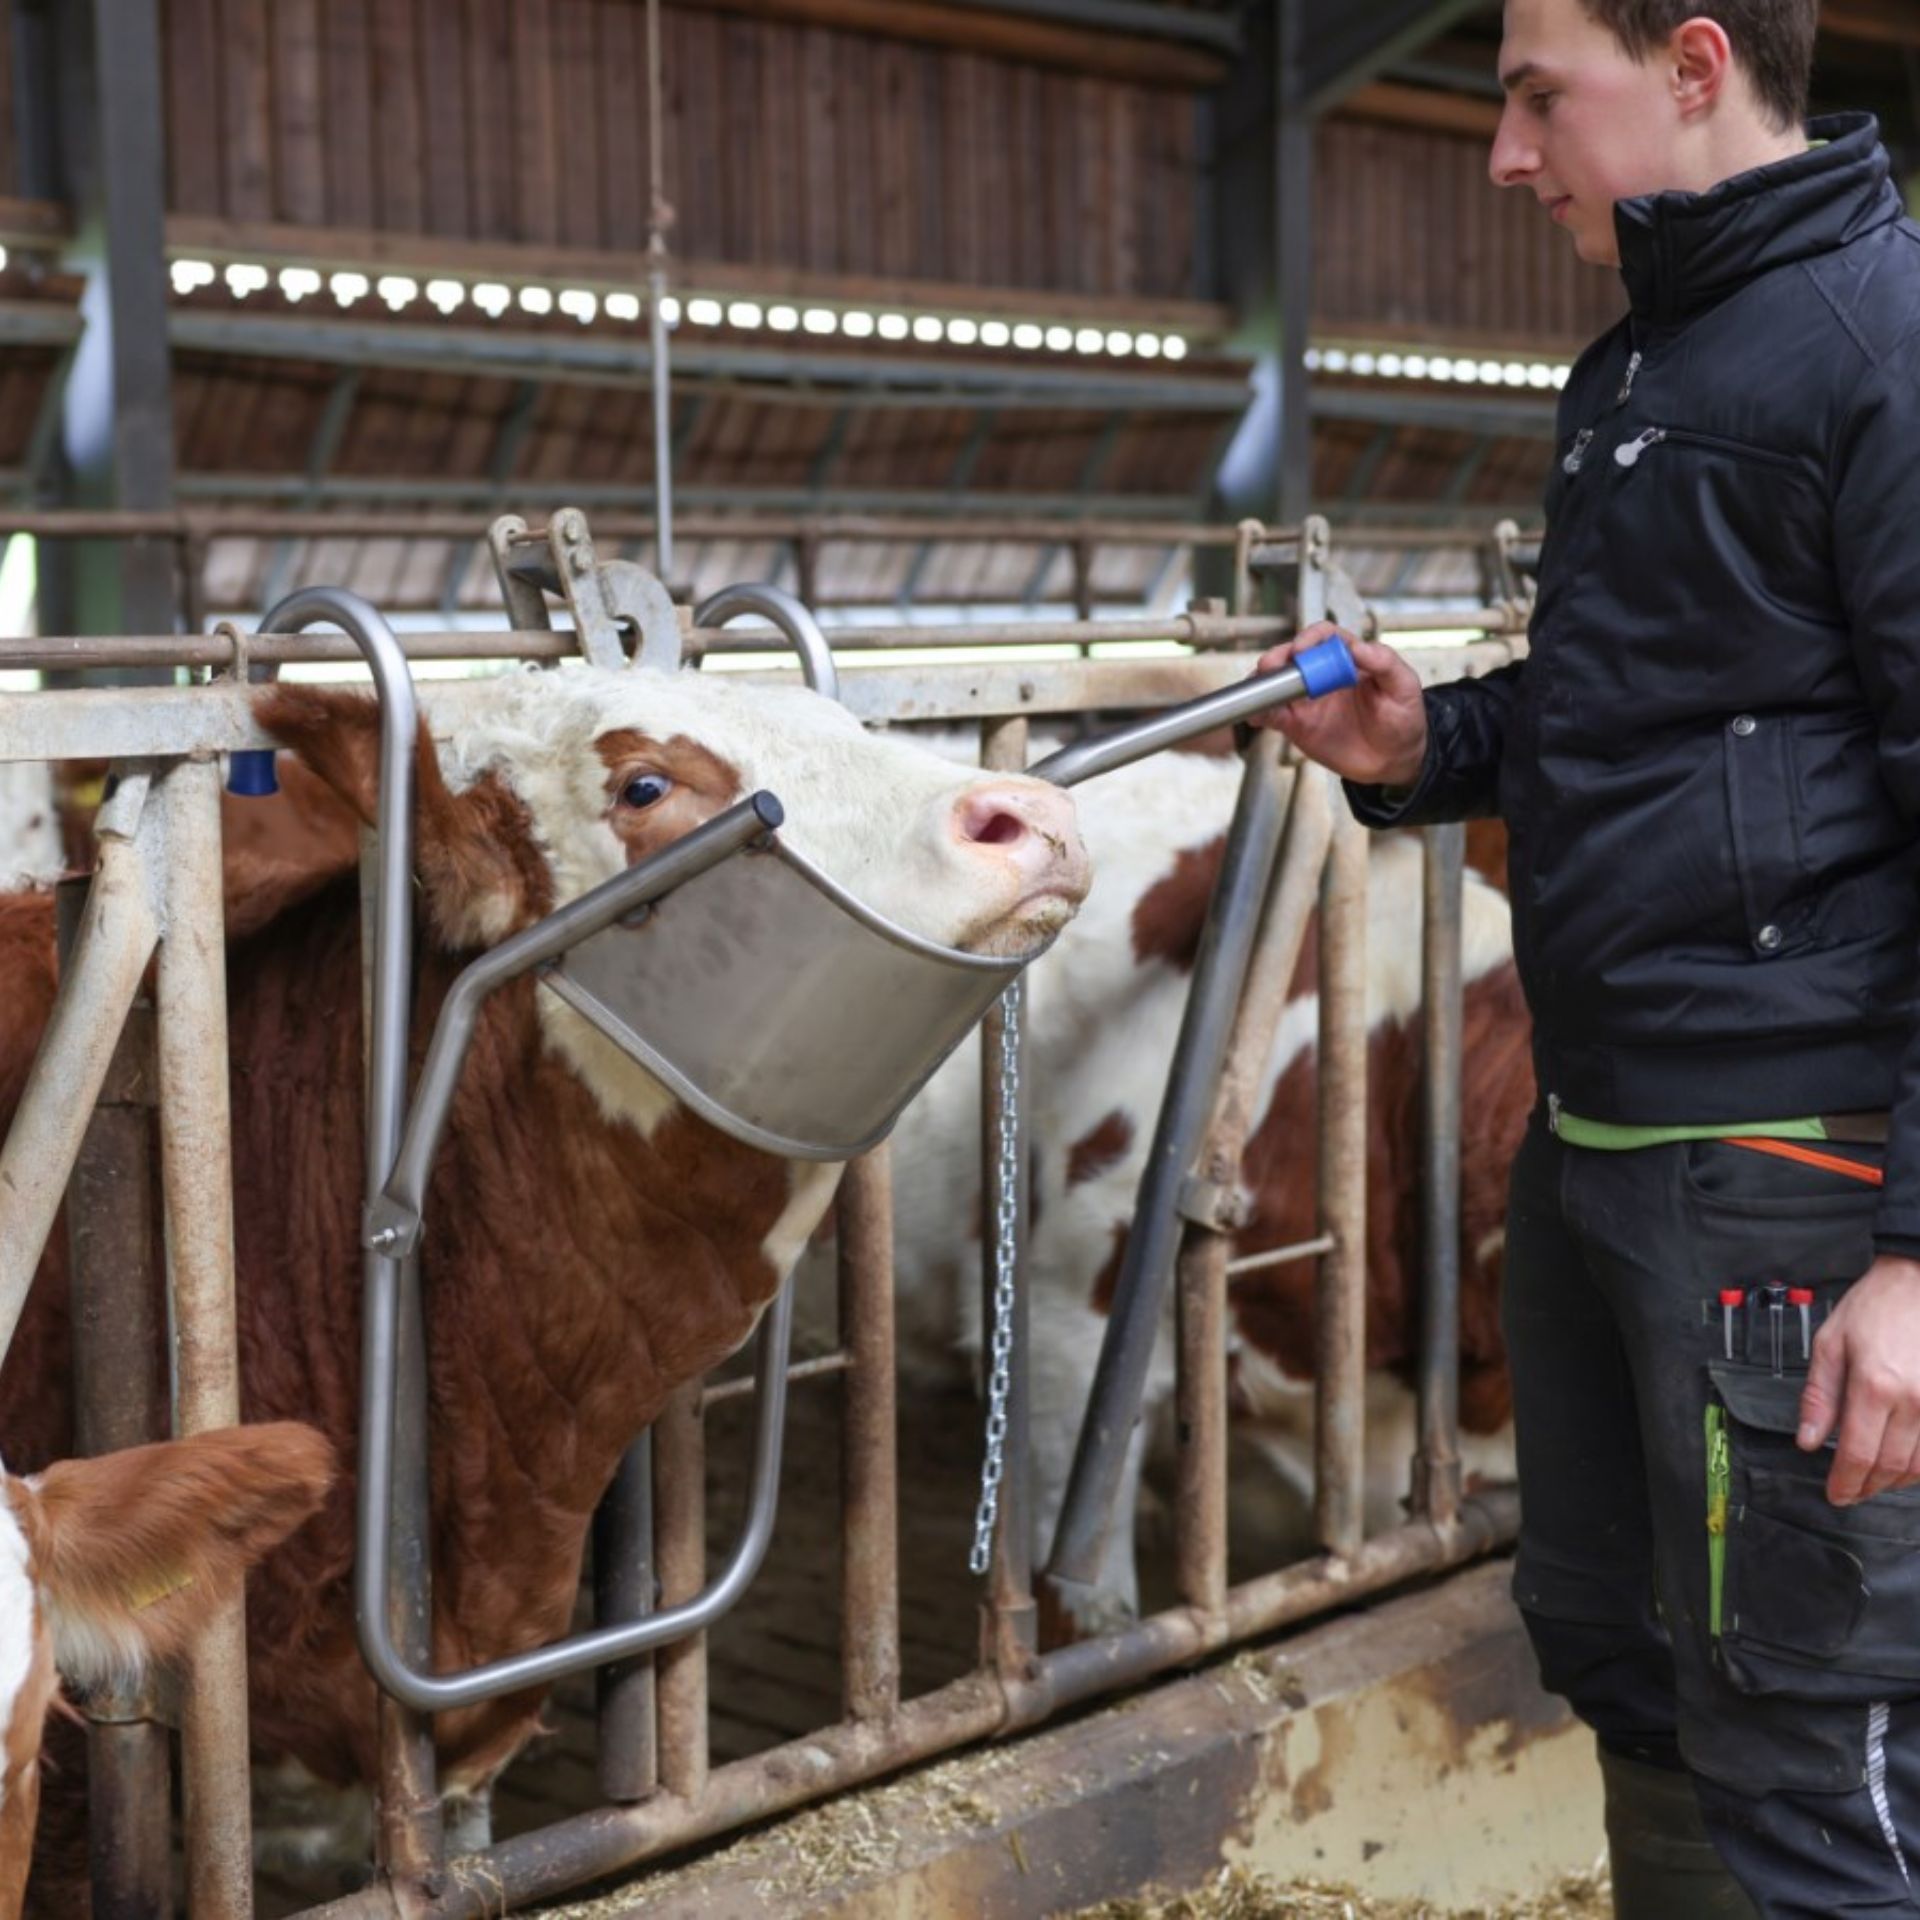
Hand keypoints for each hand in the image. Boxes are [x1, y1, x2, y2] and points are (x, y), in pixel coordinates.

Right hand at [1247, 623, 1429, 788]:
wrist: (1394, 761)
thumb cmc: (1403, 720)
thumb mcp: (1405, 688)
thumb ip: (1385, 663)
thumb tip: (1360, 646)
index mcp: (1349, 659)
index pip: (1325, 638)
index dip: (1310, 638)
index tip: (1302, 650)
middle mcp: (1324, 675)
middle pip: (1292, 657)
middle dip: (1278, 658)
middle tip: (1272, 668)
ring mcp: (1308, 700)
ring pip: (1276, 683)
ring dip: (1263, 683)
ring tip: (1258, 691)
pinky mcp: (1297, 725)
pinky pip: (1273, 715)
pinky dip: (1260, 713)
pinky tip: (1257, 715)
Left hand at [1797, 1255, 1919, 1502]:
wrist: (1918, 1283)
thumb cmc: (1874, 1308)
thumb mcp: (1829, 1343)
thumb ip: (1819, 1396)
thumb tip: (1809, 1441)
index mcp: (1875, 1386)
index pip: (1858, 1454)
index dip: (1845, 1483)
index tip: (1835, 1494)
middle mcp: (1914, 1401)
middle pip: (1890, 1467)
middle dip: (1866, 1487)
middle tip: (1849, 1493)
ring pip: (1919, 1466)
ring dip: (1894, 1481)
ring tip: (1872, 1481)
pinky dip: (1919, 1466)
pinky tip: (1902, 1465)